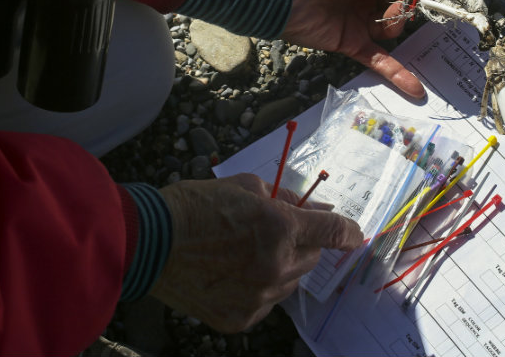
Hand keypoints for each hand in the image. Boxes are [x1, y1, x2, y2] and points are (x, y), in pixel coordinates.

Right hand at [151, 173, 362, 332]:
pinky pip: (265, 302)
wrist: (149, 241)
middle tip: (273, 233)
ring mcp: (258, 296)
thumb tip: (310, 208)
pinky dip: (257, 288)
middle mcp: (275, 265)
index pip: (332, 232)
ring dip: (280, 267)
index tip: (354, 235)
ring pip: (289, 282)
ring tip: (244, 253)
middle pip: (312, 259)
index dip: (348, 232)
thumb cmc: (193, 206)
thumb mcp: (242, 186)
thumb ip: (281, 198)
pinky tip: (231, 274)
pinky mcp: (241, 317)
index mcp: (279, 227)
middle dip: (301, 244)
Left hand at [283, 0, 424, 97]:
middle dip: (405, 4)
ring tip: (390, 16)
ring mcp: (357, 23)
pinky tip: (414, 88)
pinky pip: (376, 59)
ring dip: (397, 24)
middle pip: (396, 6)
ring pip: (390, 30)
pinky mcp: (349, 43)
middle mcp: (363, 0)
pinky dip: (395, 73)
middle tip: (404, 0)